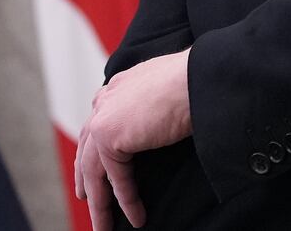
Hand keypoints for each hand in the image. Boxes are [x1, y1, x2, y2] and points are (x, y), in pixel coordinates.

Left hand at [75, 49, 192, 229]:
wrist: (203, 75)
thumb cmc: (200, 80)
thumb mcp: (171, 91)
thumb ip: (155, 106)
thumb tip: (165, 122)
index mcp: (121, 86)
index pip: (101, 123)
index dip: (96, 149)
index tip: (96, 168)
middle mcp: (107, 99)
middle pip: (89, 148)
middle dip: (86, 177)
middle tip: (87, 197)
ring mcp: (104, 117)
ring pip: (95, 170)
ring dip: (101, 202)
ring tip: (105, 224)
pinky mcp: (109, 136)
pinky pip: (115, 178)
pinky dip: (126, 201)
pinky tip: (136, 216)